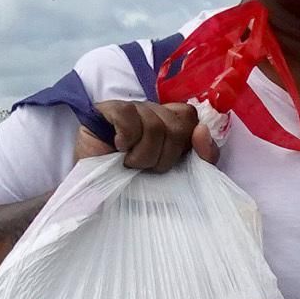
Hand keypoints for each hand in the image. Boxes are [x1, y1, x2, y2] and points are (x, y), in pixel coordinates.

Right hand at [75, 98, 217, 171]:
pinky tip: (117, 147)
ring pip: (154, 126)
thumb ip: (204, 156)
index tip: (168, 164)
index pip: (191, 119)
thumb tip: (202, 130)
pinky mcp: (110, 108)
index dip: (186, 145)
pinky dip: (126, 138)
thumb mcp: (178, 175)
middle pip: (176, 127)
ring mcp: (132, 107)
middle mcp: (154, 111)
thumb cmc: (136, 183)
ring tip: (128, 162)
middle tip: (144, 167)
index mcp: (172, 123)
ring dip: (141, 155)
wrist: (95, 191)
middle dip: (162, 158)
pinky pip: (130, 116)